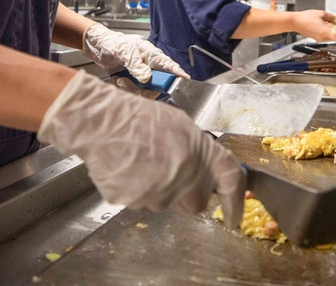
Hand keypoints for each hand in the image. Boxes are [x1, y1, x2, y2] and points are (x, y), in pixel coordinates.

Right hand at [39, 71, 244, 226]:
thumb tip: (208, 172)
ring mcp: (158, 192)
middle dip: (188, 195)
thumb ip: (199, 152)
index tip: (233, 216)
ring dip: (159, 189)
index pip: (231, 180)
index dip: (235, 201)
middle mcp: (184, 175)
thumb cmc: (139, 118)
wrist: (101, 122)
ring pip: (166, 203)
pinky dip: (138, 190)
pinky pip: (142, 203)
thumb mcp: (180, 125)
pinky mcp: (134, 202)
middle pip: (196, 203)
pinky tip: (130, 169)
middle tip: (172, 174)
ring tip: (143, 162)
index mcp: (199, 152)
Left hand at [83, 24, 188, 82]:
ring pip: (146, 92)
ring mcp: (141, 77)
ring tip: (123, 79)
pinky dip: (126, 89)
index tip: (184, 80)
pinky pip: (134, 94)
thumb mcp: (124, 51)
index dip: (178, 73)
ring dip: (133, 88)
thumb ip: (136, 65)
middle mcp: (149, 68)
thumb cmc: (114, 43)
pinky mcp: (132, 84)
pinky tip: (120, 80)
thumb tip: (147, 77)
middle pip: (159, 84)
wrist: (98, 48)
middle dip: (148, 88)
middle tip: (139, 82)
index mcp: (151, 55)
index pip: (169, 65)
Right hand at [292, 9, 335, 43]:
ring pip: (327, 36)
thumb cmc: (305, 18)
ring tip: (324, 22)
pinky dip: (323, 31)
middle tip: (334, 24)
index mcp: (325, 31)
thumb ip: (329, 16)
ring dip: (328, 30)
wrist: (295, 22)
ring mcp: (318, 38)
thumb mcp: (320, 13)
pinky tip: (319, 24)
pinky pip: (322, 35)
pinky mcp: (314, 37)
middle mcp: (322, 37)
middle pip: (333, 36)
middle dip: (335, 30)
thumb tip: (333, 19)